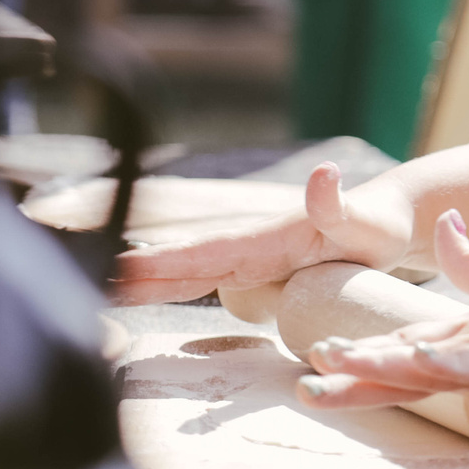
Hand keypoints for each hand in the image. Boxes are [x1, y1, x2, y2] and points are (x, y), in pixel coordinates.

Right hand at [111, 161, 416, 303]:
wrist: (388, 221)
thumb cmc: (378, 226)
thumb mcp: (363, 220)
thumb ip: (338, 204)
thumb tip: (322, 174)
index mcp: (266, 239)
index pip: (206, 253)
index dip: (164, 261)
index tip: (119, 267)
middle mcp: (249, 246)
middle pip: (183, 262)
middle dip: (134, 273)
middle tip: (80, 286)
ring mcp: (249, 258)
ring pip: (186, 271)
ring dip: (142, 280)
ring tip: (92, 291)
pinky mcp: (254, 270)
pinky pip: (202, 280)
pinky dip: (167, 286)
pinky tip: (139, 294)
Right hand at [294, 210, 468, 408]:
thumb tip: (444, 221)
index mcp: (466, 341)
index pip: (401, 346)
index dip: (360, 354)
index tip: (314, 359)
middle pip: (404, 369)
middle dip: (356, 379)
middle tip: (306, 389)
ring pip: (431, 371)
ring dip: (385, 370)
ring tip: (338, 368)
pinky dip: (449, 365)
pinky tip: (419, 357)